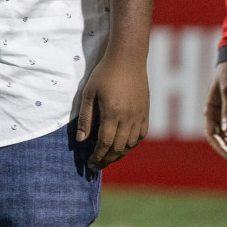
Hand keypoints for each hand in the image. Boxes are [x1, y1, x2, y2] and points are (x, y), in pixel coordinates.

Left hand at [77, 48, 149, 170]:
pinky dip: (131, 145)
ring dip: (118, 155)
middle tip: (96, 167)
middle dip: (106, 159)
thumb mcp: (89, 93)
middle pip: (118, 147)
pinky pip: (140, 136)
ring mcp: (139, 116)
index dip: (97, 156)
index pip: (105, 143)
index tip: (89, 164)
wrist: (128, 59)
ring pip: (130, 144)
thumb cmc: (104, 73)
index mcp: (113, 113)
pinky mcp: (146, 113)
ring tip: (107, 159)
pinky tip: (122, 148)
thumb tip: (81, 140)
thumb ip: (86, 117)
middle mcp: (128, 118)